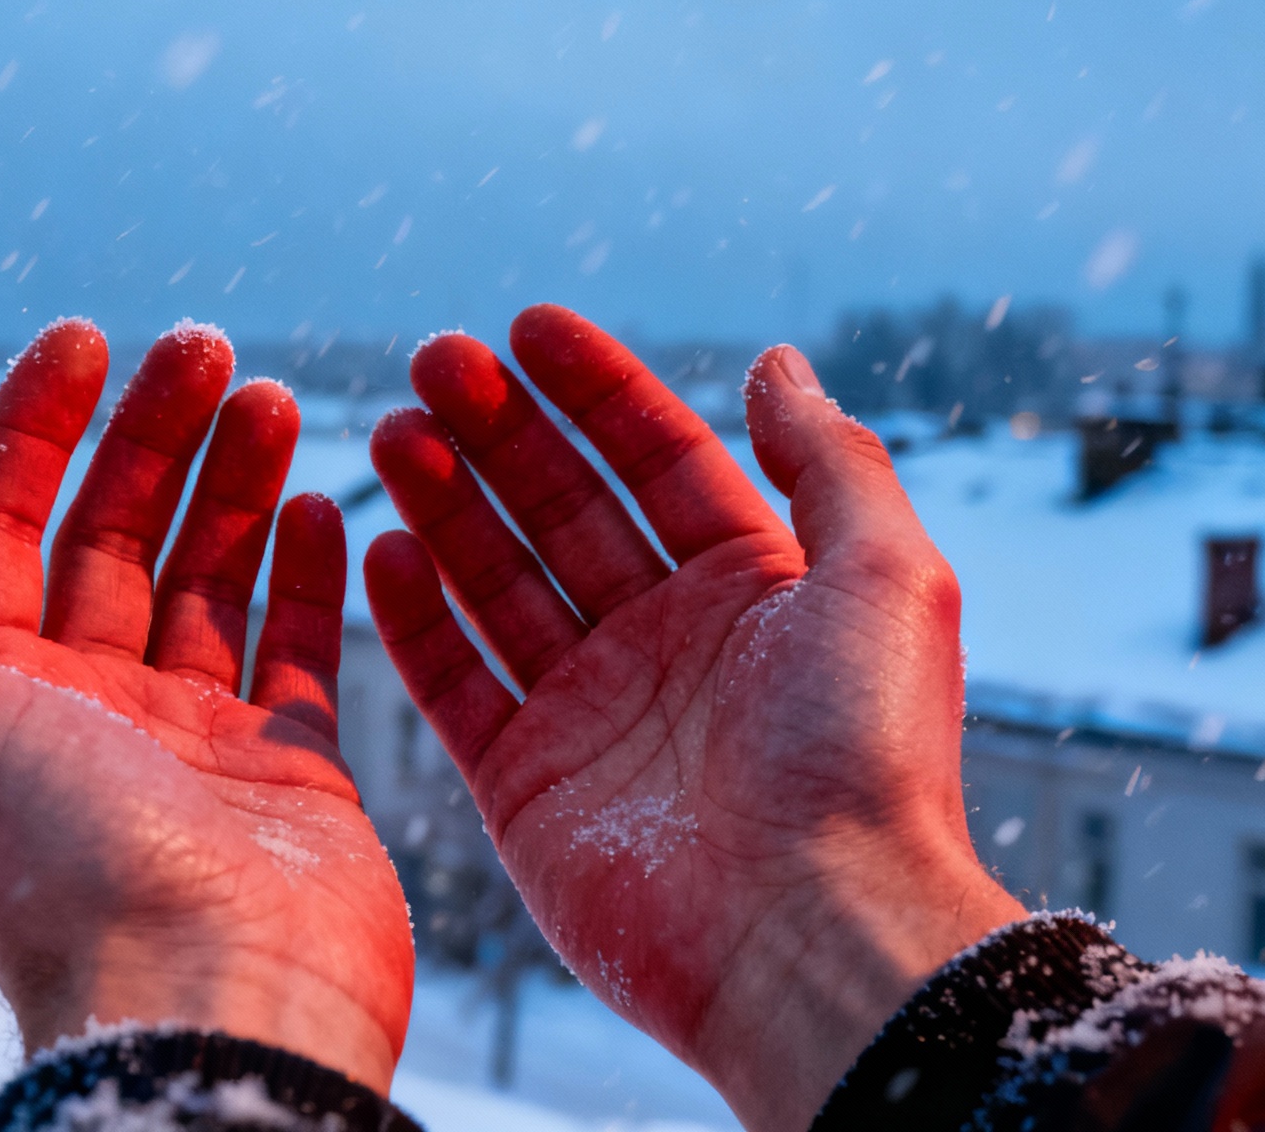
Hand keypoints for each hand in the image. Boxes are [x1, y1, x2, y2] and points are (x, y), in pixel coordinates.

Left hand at [0, 320, 413, 1089]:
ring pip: (208, 580)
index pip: (0, 528)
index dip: (33, 427)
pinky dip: (308, 575)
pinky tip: (322, 501)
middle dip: (151, 437)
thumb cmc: (64, 873)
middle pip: (113, 539)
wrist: (213, 1007)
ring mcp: (190, 742)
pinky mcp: (288, 772)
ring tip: (270, 399)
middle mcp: (83, 713)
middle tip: (207, 350)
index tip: (86, 339)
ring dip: (234, 485)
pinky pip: (297, 650)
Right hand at [364, 305, 1024, 1129]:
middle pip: (563, 512)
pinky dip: (415, 620)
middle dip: (500, 433)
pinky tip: (378, 545)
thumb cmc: (867, 759)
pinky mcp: (527, 787)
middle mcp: (669, 644)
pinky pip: (455, 685)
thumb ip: (827, 458)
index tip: (526, 327)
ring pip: (498, 584)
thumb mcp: (886, 574)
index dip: (595, 390)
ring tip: (391, 433)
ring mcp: (592, 714)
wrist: (813, 937)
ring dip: (444, 505)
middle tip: (434, 364)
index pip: (657, 461)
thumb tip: (777, 361)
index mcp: (755, 590)